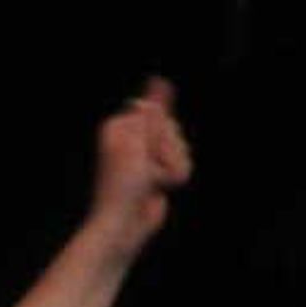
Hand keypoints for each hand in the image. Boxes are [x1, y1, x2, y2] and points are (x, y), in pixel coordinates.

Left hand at [90, 77, 192, 261]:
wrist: (123, 224)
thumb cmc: (122, 187)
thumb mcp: (135, 144)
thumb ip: (151, 115)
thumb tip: (157, 82)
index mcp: (121, 127)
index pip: (155, 111)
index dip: (157, 130)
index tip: (145, 148)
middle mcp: (135, 138)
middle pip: (171, 126)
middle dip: (166, 149)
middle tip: (148, 168)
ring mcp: (149, 156)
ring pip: (182, 146)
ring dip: (172, 165)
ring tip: (154, 181)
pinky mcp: (162, 172)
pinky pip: (184, 163)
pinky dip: (176, 175)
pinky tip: (162, 187)